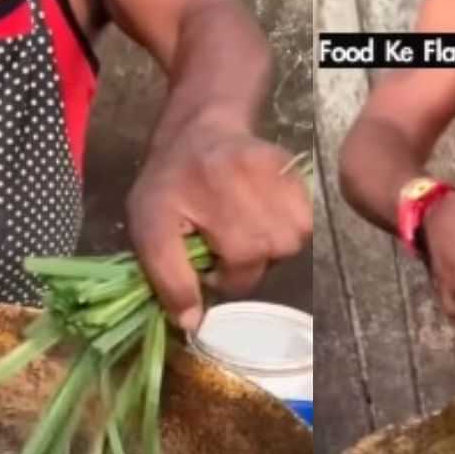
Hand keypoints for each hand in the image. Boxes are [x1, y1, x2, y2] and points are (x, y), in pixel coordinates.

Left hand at [127, 125, 313, 333]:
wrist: (198, 130)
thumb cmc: (168, 184)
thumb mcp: (148, 230)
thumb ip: (168, 277)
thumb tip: (192, 323)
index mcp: (215, 195)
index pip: (242, 269)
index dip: (223, 277)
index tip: (206, 261)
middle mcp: (253, 180)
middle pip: (272, 255)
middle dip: (246, 262)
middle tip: (222, 242)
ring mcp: (280, 173)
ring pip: (293, 240)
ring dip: (269, 246)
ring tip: (242, 228)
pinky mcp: (296, 170)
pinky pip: (306, 220)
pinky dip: (287, 226)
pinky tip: (261, 214)